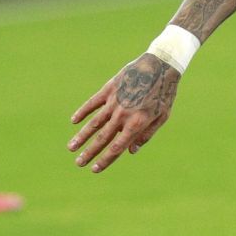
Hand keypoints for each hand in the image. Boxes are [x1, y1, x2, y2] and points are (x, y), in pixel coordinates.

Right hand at [68, 53, 181, 172]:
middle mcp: (122, 115)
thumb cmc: (164, 94)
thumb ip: (145, 135)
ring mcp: (114, 101)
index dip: (105, 160)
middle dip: (89, 153)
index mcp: (136, 124)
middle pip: (102, 138)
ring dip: (81, 136)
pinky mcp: (109, 88)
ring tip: (71, 148)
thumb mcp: (162, 117)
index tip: (94, 169)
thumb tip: (130, 151)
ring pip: (94, 123)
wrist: (160, 66)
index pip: (117, 148)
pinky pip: (93, 103)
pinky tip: (74, 121)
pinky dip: (83, 112)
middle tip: (78, 163)